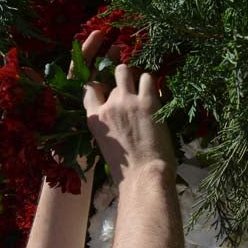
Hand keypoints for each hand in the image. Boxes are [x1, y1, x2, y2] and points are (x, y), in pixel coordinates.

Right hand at [82, 59, 174, 185]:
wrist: (144, 176)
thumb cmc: (127, 169)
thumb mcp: (106, 144)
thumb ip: (107, 125)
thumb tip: (116, 116)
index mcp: (94, 119)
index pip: (89, 88)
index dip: (100, 83)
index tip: (110, 88)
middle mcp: (108, 106)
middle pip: (112, 78)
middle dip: (122, 80)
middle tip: (133, 88)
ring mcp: (127, 101)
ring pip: (126, 70)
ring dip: (136, 76)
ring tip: (145, 87)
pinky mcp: (147, 102)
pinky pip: (148, 78)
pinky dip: (153, 84)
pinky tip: (157, 95)